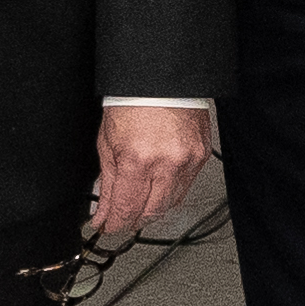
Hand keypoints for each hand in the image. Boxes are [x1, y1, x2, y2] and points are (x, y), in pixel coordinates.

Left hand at [88, 103, 210, 245]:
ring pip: (170, 204)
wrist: (161, 78)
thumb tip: (104, 214)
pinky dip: (170, 190)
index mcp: (138, 159)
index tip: (108, 227)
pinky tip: (158, 182)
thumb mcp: (108, 143)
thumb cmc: (132, 101)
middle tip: (121, 217)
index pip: (127, 209)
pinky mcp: (200, 157)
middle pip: (150, 213)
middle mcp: (167, 163)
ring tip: (139, 197)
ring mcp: (187, 161)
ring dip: (152, 207)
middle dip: (133, 219)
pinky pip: (185, 187)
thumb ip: (108, 184)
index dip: (114, 224)